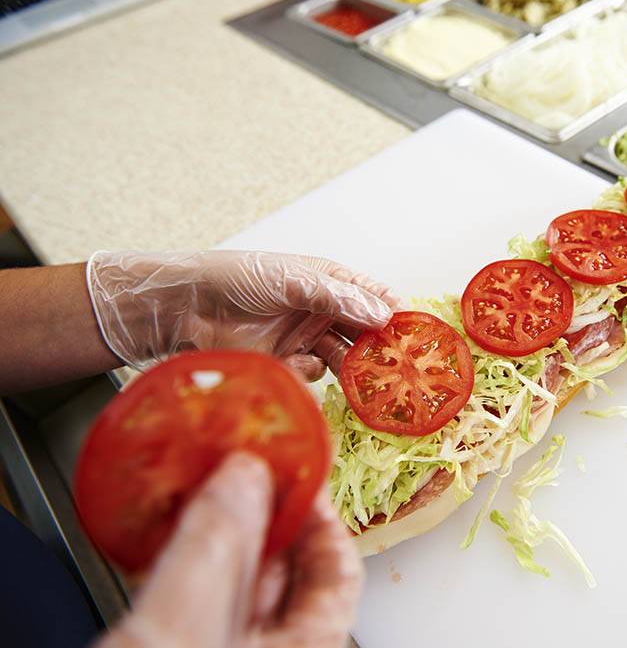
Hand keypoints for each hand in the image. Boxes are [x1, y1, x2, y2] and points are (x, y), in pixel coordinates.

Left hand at [87, 250, 399, 377]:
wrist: (183, 307)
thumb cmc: (236, 279)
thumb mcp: (293, 280)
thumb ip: (339, 298)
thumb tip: (384, 315)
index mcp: (327, 281)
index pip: (372, 296)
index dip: (395, 311)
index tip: (415, 329)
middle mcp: (320, 309)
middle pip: (363, 331)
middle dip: (378, 345)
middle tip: (395, 361)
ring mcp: (302, 337)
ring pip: (342, 356)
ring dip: (350, 365)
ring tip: (359, 374)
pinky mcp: (284, 363)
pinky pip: (312, 373)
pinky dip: (310, 371)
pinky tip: (298, 362)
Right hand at [98, 452, 362, 647]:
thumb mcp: (183, 628)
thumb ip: (216, 548)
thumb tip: (245, 474)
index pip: (339, 569)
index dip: (319, 512)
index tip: (292, 469)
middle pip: (285, 569)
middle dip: (262, 510)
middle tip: (238, 465)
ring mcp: (221, 647)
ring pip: (233, 583)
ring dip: (216, 531)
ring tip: (198, 487)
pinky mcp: (173, 646)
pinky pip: (189, 599)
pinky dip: (180, 562)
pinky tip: (158, 537)